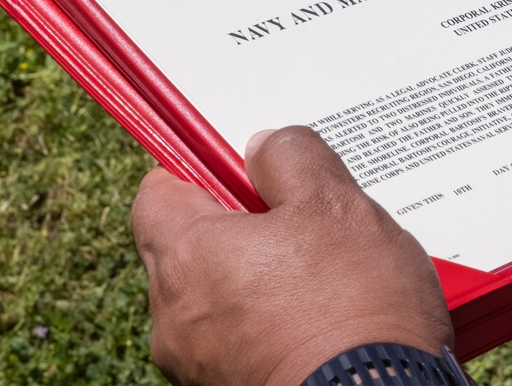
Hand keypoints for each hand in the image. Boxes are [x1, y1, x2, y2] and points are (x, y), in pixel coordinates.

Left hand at [132, 127, 452, 385]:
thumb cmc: (353, 306)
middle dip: (239, 225)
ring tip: (326, 271)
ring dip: (259, 277)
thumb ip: (292, 159)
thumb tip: (265, 147)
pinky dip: (270, 322)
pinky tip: (325, 314)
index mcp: (187, 257)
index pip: (158, 192)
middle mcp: (174, 317)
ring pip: (217, 296)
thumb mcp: (336, 205)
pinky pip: (238, 339)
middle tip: (301, 217)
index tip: (245, 166)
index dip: (200, 169)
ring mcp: (198, 365)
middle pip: (188, 246)